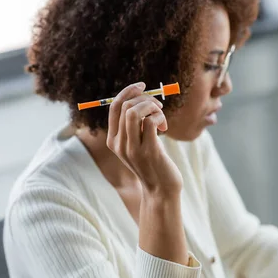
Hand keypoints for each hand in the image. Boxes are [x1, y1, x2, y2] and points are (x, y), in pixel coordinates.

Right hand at [106, 82, 182, 196]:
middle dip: (145, 99)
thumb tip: (143, 98)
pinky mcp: (149, 151)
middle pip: (125, 106)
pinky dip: (159, 117)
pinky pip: (151, 122)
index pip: (113, 107)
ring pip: (135, 112)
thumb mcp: (139, 144)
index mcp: (113, 141)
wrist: (161, 191)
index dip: (128, 91)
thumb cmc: (154, 164)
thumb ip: (136, 126)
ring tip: (161, 116)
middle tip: (159, 107)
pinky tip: (165, 128)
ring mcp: (133, 149)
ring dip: (152, 107)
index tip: (143, 86)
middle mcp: (119, 144)